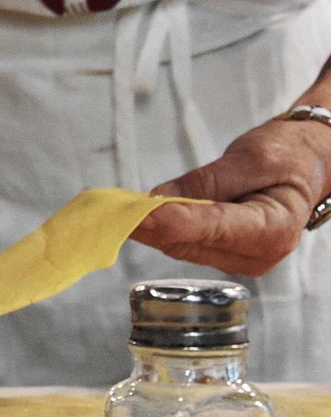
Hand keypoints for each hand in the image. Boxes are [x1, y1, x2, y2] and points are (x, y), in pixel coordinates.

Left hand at [130, 117, 330, 274]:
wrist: (307, 165)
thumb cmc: (288, 157)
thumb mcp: (253, 158)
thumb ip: (209, 180)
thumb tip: (161, 196)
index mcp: (273, 230)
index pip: (210, 228)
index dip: (169, 220)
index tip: (134, 212)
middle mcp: (256, 254)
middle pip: (189, 242)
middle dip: (148, 225)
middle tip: (109, 209)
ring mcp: (239, 259)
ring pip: (180, 246)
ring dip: (147, 228)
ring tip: (114, 210)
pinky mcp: (222, 254)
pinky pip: (184, 243)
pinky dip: (159, 228)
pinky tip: (136, 214)